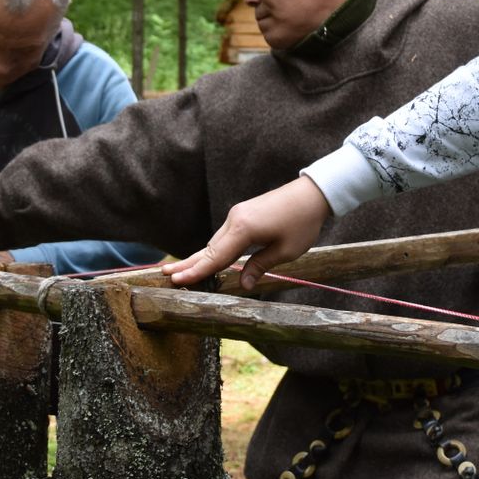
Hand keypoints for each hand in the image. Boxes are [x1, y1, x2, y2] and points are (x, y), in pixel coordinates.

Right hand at [163, 176, 331, 290]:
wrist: (312, 194)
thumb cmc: (302, 223)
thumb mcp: (285, 251)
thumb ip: (260, 266)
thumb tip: (243, 284)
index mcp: (244, 229)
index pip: (215, 256)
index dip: (196, 271)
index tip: (175, 280)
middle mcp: (235, 220)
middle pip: (209, 248)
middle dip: (188, 264)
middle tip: (165, 275)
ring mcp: (237, 214)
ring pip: (215, 241)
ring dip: (200, 257)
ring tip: (180, 272)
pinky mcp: (243, 214)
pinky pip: (224, 235)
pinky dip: (214, 249)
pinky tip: (207, 259)